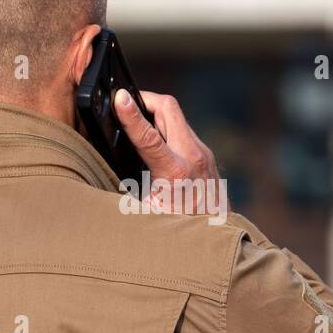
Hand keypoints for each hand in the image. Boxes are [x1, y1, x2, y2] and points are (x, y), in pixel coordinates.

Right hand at [114, 88, 229, 217]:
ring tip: (137, 120)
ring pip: (176, 116)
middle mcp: (193, 157)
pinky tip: (156, 139)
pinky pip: (183, 129)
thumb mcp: (149, 213)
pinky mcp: (206, 154)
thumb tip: (112, 172)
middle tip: (126, 102)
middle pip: (168, 108)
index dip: (130, 114)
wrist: (220, 235)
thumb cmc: (182, 228)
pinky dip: (166, 127)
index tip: (118, 97)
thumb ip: (132, 191)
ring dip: (155, 113)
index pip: (148, 135)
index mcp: (175, 173)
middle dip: (145, 99)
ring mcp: (203, 152)